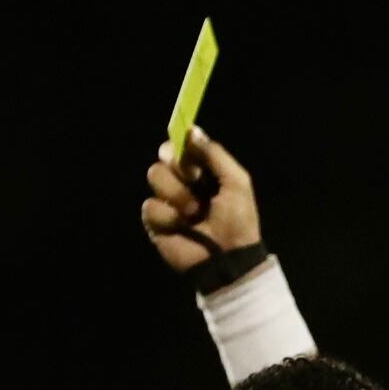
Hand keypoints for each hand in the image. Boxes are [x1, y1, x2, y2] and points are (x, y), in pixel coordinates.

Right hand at [141, 126, 261, 273]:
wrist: (229, 258)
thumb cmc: (238, 221)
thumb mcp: (236, 182)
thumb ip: (215, 154)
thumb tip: (192, 131)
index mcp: (202, 172)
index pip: (181, 145)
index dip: (181, 143)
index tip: (188, 148)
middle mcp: (183, 183)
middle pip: (164, 155)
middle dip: (178, 165)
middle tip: (194, 178)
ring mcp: (168, 202)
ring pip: (155, 176)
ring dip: (177, 192)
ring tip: (194, 211)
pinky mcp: (156, 222)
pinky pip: (150, 206)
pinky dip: (167, 216)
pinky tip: (182, 226)